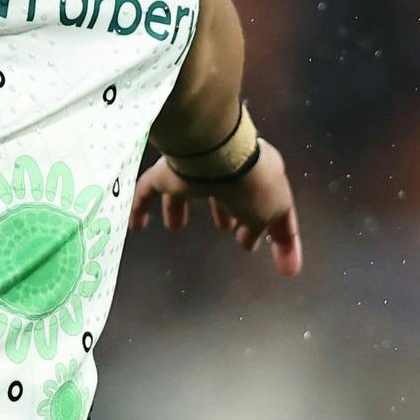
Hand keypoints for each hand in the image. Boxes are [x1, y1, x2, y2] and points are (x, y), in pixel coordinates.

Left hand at [129, 138, 302, 277]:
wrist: (217, 154)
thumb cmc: (252, 184)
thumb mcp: (272, 211)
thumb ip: (262, 228)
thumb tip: (249, 240)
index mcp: (260, 171)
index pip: (271, 204)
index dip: (279, 236)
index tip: (285, 265)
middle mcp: (226, 165)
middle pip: (223, 191)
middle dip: (224, 210)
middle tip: (226, 229)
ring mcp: (193, 168)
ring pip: (185, 188)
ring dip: (181, 207)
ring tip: (177, 227)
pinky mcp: (166, 172)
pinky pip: (148, 190)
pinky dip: (140, 207)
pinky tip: (135, 225)